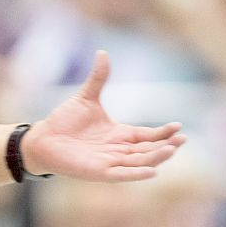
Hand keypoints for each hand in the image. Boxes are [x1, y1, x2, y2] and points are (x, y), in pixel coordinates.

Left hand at [21, 50, 185, 181]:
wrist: (43, 138)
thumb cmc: (65, 121)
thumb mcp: (86, 97)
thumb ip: (98, 78)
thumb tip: (103, 52)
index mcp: (119, 134)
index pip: (147, 135)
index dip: (163, 132)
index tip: (178, 126)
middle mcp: (118, 149)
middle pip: (148, 149)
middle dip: (166, 146)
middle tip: (183, 139)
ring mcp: (110, 161)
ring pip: (139, 161)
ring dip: (156, 158)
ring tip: (172, 150)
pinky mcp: (99, 172)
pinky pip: (122, 174)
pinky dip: (137, 174)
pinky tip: (152, 171)